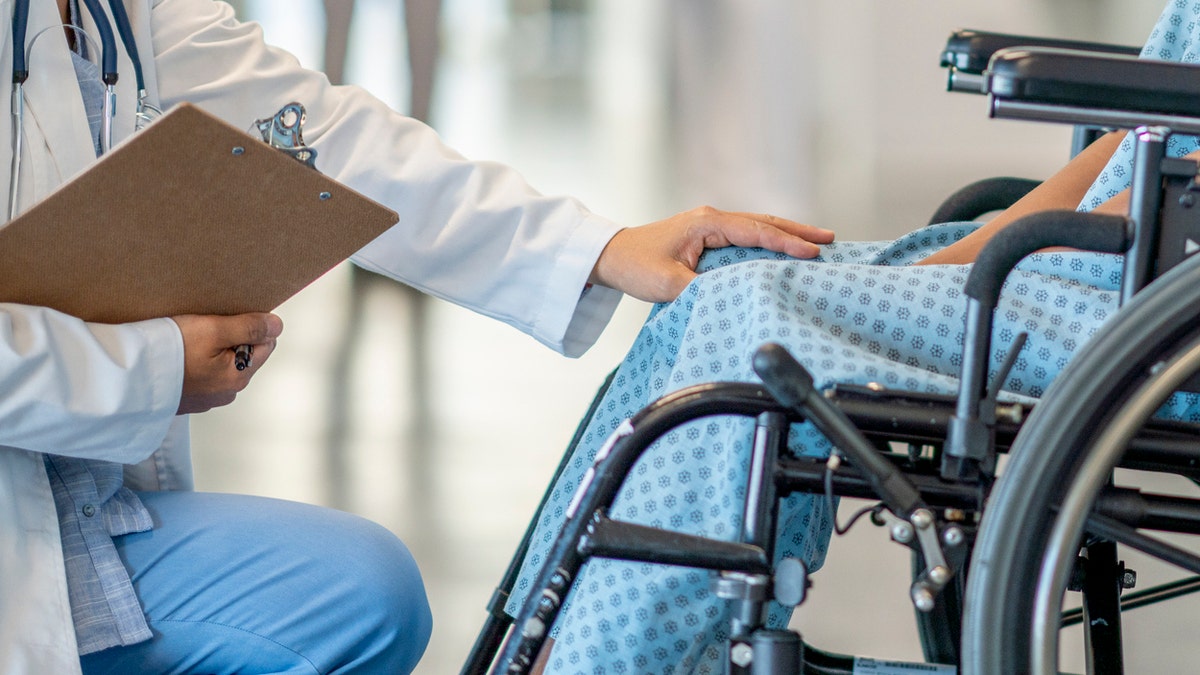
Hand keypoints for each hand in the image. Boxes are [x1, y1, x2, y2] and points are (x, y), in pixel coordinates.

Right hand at [170, 313, 283, 414]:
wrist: (126, 376)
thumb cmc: (168, 351)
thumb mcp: (213, 330)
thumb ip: (249, 328)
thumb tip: (277, 325)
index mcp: (239, 377)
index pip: (266, 343)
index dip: (250, 325)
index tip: (227, 317)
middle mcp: (226, 392)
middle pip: (243, 353)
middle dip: (230, 337)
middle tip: (203, 326)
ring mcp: (205, 397)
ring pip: (221, 362)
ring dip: (210, 348)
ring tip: (187, 338)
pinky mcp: (185, 397)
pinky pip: (200, 372)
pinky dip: (193, 360)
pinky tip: (177, 353)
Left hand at [588, 206, 834, 302]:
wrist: (612, 255)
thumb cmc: (636, 265)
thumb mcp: (667, 283)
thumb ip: (701, 289)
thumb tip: (732, 296)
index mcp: (706, 223)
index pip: (755, 232)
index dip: (785, 243)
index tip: (812, 252)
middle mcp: (712, 219)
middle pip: (764, 222)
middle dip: (797, 231)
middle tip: (830, 239)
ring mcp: (711, 226)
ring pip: (757, 227)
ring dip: (786, 234)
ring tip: (817, 241)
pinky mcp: (707, 237)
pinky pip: (746, 237)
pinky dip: (768, 241)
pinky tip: (782, 250)